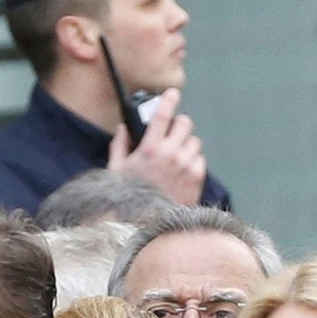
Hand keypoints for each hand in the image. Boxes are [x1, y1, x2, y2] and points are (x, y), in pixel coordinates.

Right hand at [107, 88, 207, 205]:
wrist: (146, 224)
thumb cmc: (128, 198)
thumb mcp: (116, 171)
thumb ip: (119, 146)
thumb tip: (123, 128)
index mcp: (149, 149)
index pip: (163, 115)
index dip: (169, 100)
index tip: (173, 94)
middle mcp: (170, 154)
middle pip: (185, 123)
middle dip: (178, 126)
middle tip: (172, 134)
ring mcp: (186, 165)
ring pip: (194, 141)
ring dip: (185, 145)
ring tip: (175, 158)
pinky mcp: (197, 177)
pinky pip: (200, 159)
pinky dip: (192, 162)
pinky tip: (181, 172)